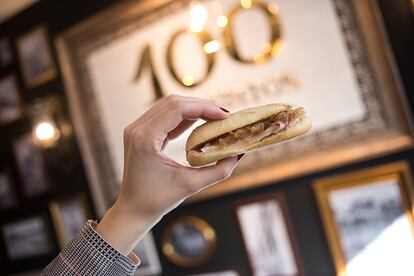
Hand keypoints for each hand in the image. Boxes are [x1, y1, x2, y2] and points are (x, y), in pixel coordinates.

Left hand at [96, 95, 241, 254]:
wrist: (133, 210)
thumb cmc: (157, 200)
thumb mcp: (191, 185)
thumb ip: (218, 171)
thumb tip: (239, 155)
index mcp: (145, 138)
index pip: (177, 108)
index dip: (204, 108)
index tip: (225, 116)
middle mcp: (137, 128)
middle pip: (173, 102)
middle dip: (201, 106)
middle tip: (224, 116)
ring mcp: (136, 129)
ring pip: (169, 106)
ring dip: (193, 109)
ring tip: (215, 119)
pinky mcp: (140, 133)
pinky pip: (165, 116)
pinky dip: (184, 117)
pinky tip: (201, 123)